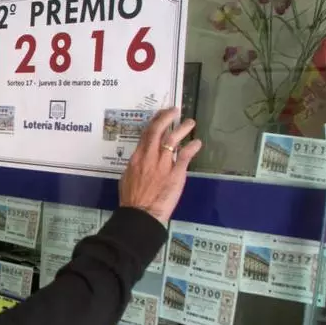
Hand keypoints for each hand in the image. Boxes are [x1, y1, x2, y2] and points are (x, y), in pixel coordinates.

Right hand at [119, 108, 201, 224]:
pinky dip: (192, 147)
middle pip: (158, 131)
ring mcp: (164, 164)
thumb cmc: (132, 199)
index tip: (161, 115)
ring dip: (183, 129)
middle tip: (174, 111)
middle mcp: (150, 157)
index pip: (146, 134)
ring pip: (173, 140)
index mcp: (137, 158)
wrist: (141, 213)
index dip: (155, 121)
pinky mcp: (176, 174)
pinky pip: (185, 156)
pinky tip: (197, 143)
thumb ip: (137, 165)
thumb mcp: (128, 177)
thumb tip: (141, 160)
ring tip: (190, 123)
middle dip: (167, 118)